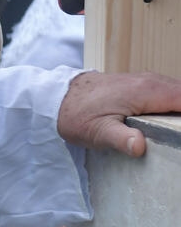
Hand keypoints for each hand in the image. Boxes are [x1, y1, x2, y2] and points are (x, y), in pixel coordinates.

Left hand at [57, 70, 180, 156]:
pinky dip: (174, 105)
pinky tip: (169, 123)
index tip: (180, 136)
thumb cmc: (77, 114)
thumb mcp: (97, 132)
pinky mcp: (140, 84)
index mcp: (146, 91)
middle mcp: (150, 81)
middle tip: (177, 139)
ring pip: (178, 93)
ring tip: (174, 133)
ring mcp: (145, 80)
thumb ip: (121, 139)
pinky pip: (167, 92)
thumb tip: (139, 146)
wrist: (58, 96)